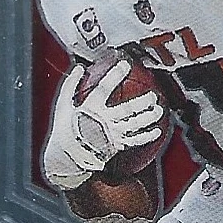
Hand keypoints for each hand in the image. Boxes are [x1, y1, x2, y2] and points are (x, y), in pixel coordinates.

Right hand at [43, 60, 163, 189]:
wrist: (66, 158)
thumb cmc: (64, 129)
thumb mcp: (62, 105)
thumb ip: (70, 84)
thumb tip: (80, 67)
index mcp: (90, 109)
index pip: (105, 88)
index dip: (115, 75)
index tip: (126, 64)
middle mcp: (103, 121)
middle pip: (127, 109)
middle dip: (143, 101)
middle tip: (153, 94)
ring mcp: (111, 135)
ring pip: (135, 125)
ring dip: (149, 117)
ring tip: (159, 110)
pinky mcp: (116, 146)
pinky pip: (135, 141)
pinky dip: (147, 136)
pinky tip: (158, 131)